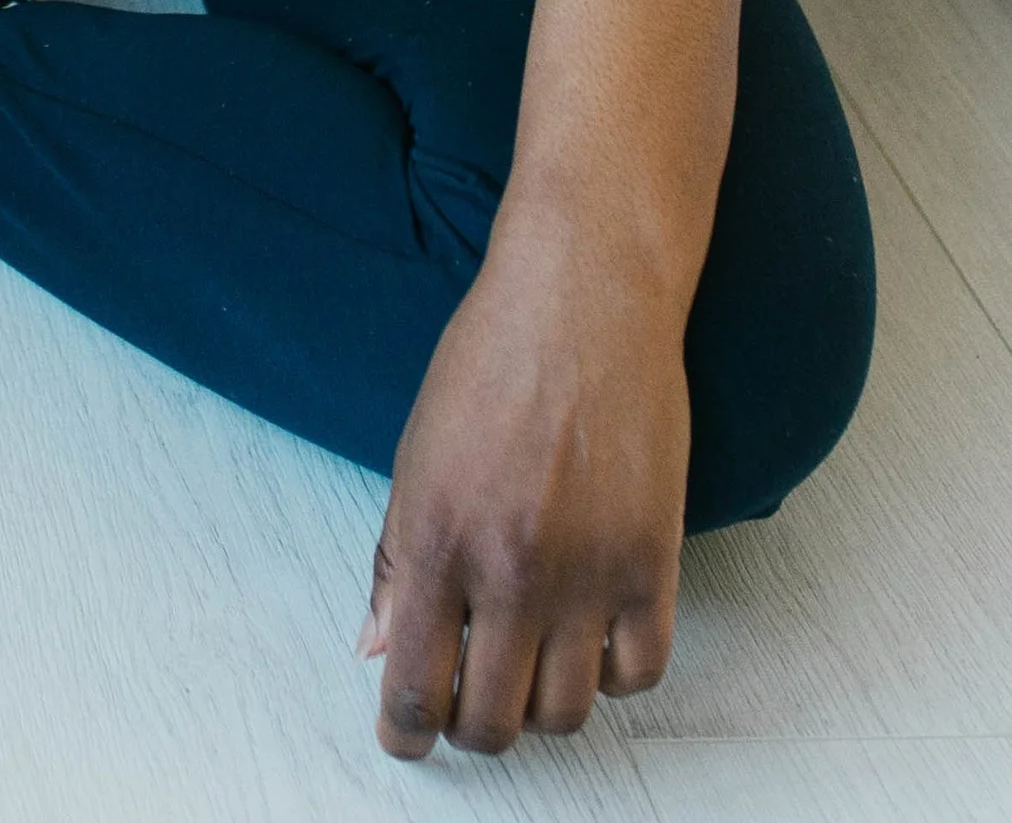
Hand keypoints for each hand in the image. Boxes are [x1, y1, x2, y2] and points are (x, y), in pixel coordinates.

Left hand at [360, 213, 688, 758]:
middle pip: (490, 722)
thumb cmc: (491, 360)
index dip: (405, 732)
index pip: (411, 688)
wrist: (583, 294)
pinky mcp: (652, 562)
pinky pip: (638, 674)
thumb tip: (377, 651)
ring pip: (564, 714)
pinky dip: (614, 674)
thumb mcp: (417, 454)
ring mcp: (585, 572)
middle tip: (472, 695)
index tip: (407, 735)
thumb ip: (397, 562)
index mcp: (433, 538)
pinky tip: (594, 635)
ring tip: (532, 662)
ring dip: (542, 705)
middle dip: (473, 726)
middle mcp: (506, 568)